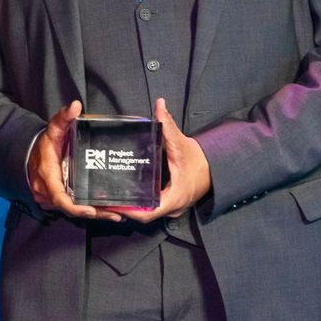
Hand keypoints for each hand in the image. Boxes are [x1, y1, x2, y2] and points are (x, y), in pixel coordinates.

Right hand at [26, 100, 127, 220]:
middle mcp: (49, 193)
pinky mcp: (60, 201)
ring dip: (96, 214)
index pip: (60, 199)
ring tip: (117, 214)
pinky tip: (109, 211)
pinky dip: (91, 211)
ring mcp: (53, 200)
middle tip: (115, 214)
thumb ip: (63, 118)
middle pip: (72, 209)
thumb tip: (76, 106)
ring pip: (75, 211)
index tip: (91, 210)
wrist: (29, 156)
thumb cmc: (44, 145)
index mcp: (48, 177)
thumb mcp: (52, 130)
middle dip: (94, 213)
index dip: (75, 207)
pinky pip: (75, 208)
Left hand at [107, 98, 212, 222]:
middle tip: (105, 200)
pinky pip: (153, 208)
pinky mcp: (171, 204)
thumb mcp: (181, 142)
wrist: (215, 168)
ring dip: (132, 208)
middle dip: (125, 209)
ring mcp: (173, 208)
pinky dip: (140, 204)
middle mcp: (173, 207)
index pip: (148, 212)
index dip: (129, 211)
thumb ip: (168, 125)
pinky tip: (127, 195)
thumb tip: (160, 105)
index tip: (113, 204)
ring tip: (111, 197)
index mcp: (174, 197)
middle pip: (144, 215)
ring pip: (148, 213)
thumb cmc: (198, 160)